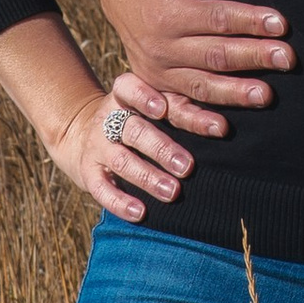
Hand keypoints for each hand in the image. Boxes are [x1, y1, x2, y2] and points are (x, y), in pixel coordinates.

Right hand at [47, 81, 194, 227]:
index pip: (130, 89)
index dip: (144, 97)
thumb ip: (180, 109)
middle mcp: (108, 118)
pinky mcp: (88, 172)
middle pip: (134, 130)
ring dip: (148, 177)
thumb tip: (223, 125)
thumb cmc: (137, 118)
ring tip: (173, 192)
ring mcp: (97, 146)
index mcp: (124, 96)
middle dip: (161, 148)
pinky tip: (140, 213)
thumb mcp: (151, 105)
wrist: (80, 133)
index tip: (163, 109)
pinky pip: (101, 188)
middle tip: (188, 166)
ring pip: (121, 160)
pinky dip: (120, 202)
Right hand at [95, 0, 296, 142]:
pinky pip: (178, 109)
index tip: (281, 24)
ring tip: (266, 95)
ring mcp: (158, 71)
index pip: (217, 19)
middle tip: (288, 59)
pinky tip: (223, 129)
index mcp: (168, 15)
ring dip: (236, 92)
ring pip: (203, 85)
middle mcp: (162, 47)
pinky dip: (198, 122)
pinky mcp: (157, 86)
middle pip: (216, 55)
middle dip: (255, 57)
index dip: (250, 21)